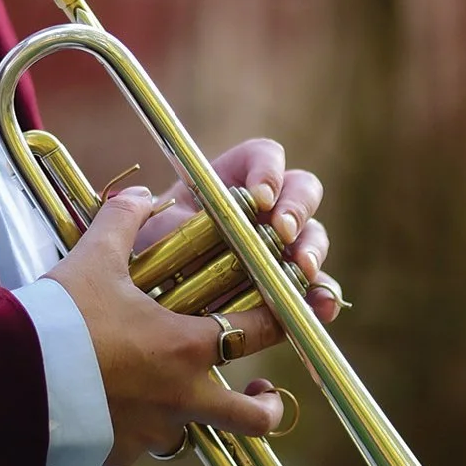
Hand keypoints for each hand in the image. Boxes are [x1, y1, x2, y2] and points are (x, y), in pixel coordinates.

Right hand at [44, 185, 286, 465]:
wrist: (14, 379)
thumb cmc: (64, 318)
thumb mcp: (94, 259)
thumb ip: (122, 220)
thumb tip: (138, 192)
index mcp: (186, 347)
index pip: (255, 332)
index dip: (278, 319)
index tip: (288, 314)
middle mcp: (181, 397)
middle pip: (250, 418)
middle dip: (266, 406)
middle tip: (263, 392)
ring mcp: (152, 432)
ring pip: (190, 433)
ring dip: (188, 416)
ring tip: (170, 397)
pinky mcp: (120, 454)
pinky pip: (141, 446)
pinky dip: (136, 429)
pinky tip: (114, 409)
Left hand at [136, 136, 343, 356]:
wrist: (142, 308)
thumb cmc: (144, 259)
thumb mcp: (143, 232)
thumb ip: (146, 215)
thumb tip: (147, 202)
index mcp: (229, 181)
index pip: (263, 156)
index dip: (268, 170)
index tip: (259, 197)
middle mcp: (262, 210)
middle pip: (302, 190)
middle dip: (296, 208)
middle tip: (281, 231)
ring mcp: (279, 248)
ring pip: (313, 236)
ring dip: (312, 249)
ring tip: (300, 269)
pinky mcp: (287, 288)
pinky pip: (315, 289)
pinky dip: (323, 296)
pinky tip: (322, 308)